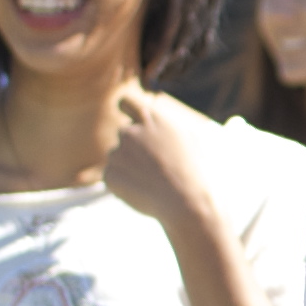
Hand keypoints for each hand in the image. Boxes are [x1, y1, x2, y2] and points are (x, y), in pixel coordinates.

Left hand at [97, 87, 225, 239]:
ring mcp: (117, 153)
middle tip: (153, 166)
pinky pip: (113, 176)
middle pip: (125, 134)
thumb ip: (168, 127)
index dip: (126, 110)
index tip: (129, 119)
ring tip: (153, 182)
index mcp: (151, 119)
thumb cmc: (196, 172)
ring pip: (119, 157)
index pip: (125, 102)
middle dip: (134, 147)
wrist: (187, 203)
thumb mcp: (190, 140)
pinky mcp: (110, 175)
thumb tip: (161, 126)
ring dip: (130, 167)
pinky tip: (144, 192)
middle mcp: (130, 132)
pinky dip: (124, 184)